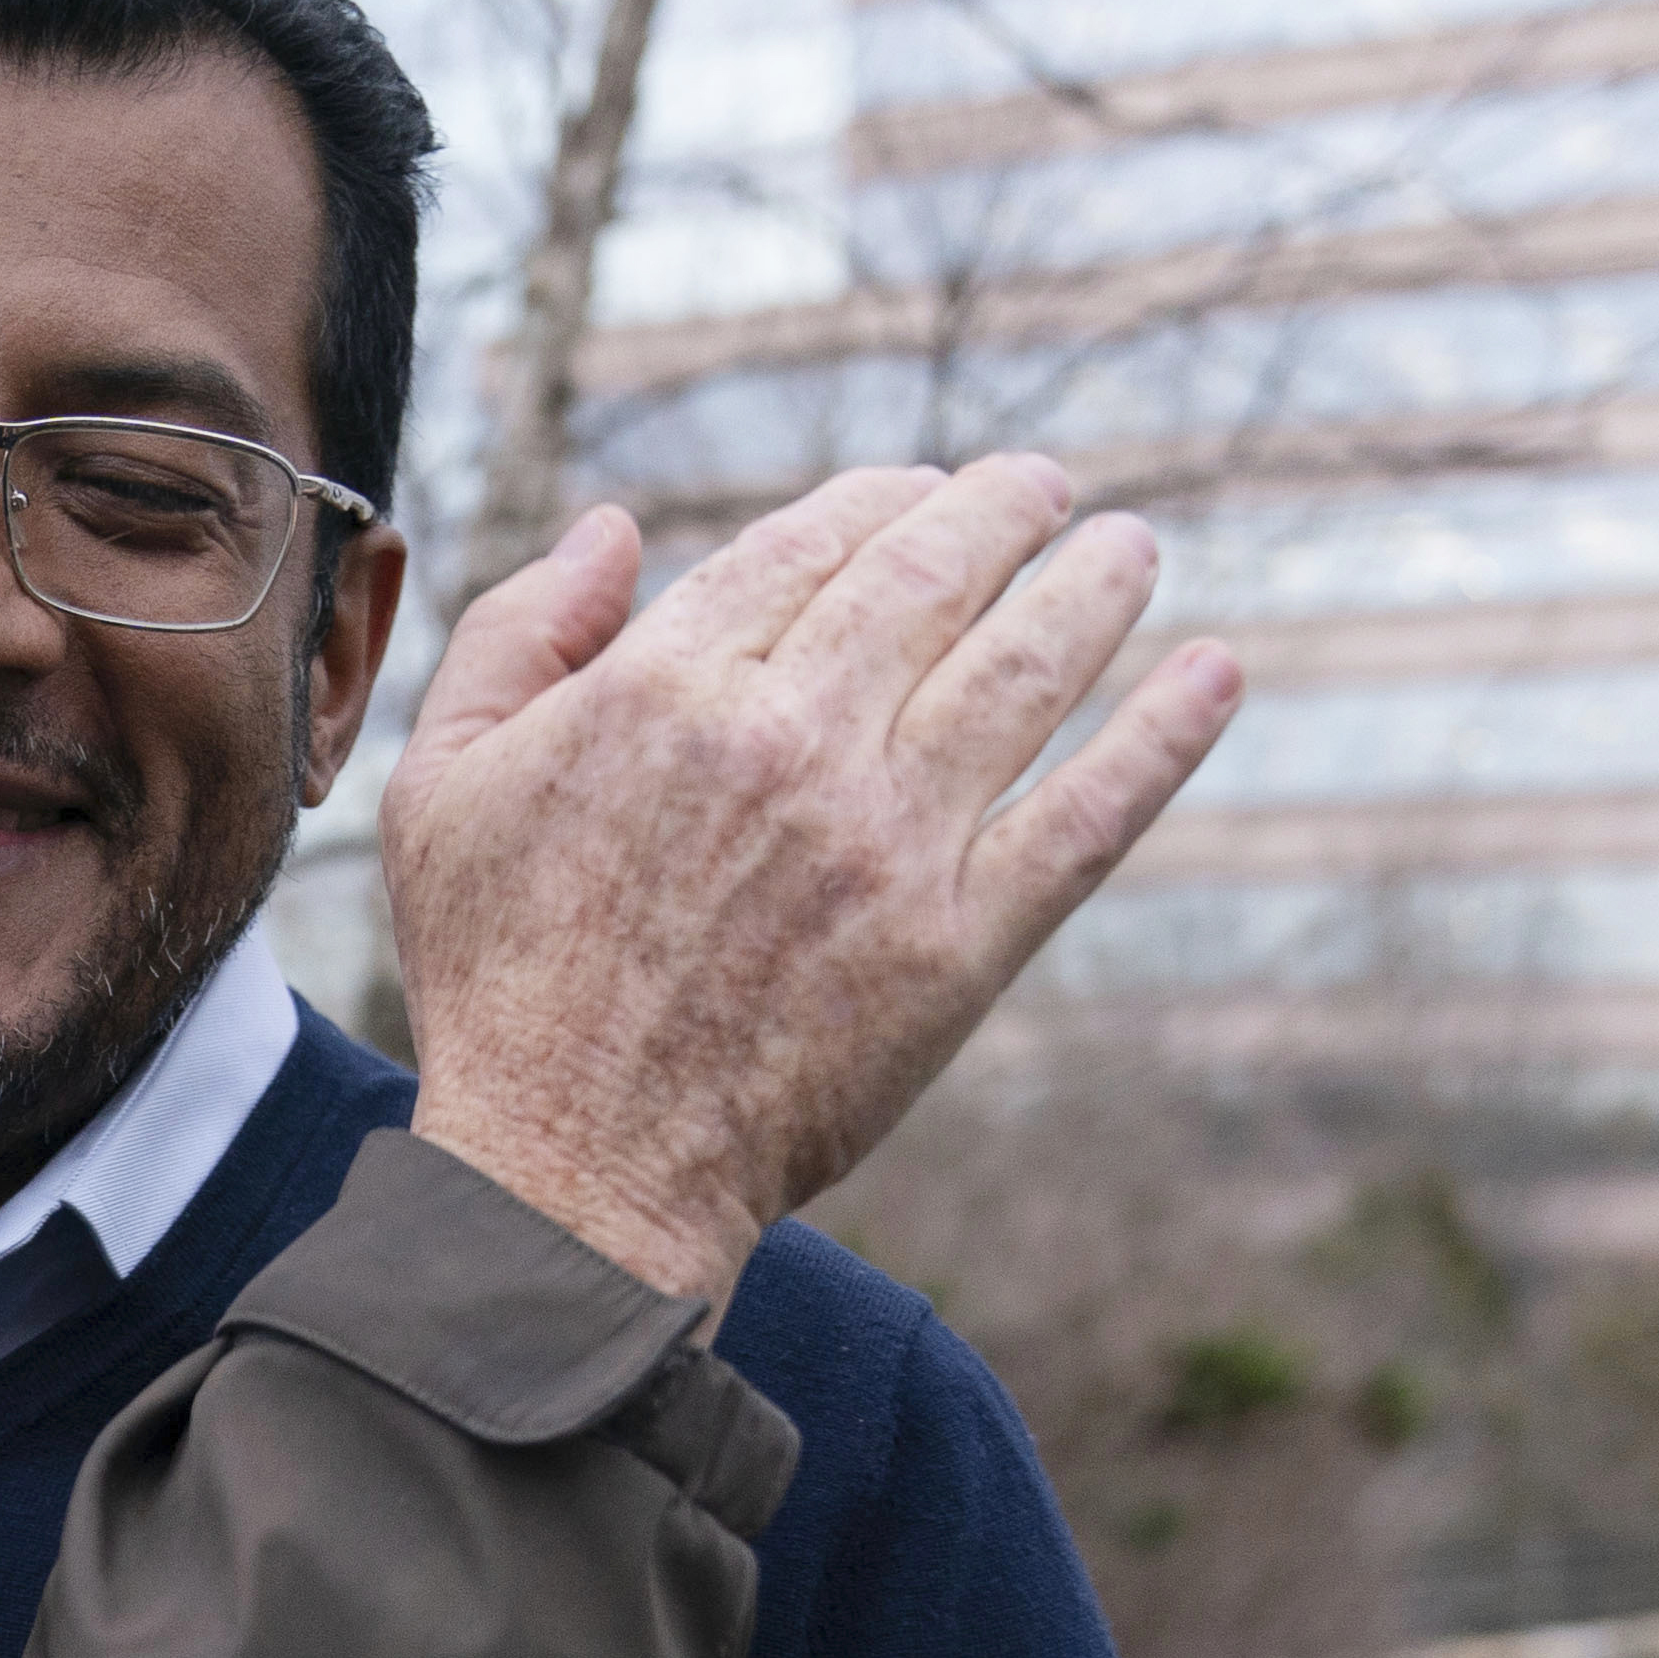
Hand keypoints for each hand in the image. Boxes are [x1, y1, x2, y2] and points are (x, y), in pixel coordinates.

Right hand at [387, 461, 1242, 1300]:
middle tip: (1047, 487)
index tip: (919, 490)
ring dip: (1097, 589)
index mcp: (666, 688)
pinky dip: (1164, 738)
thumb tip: (616, 527)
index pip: (809, 543)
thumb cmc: (499, 981)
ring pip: (1025, 668)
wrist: (574, 1171)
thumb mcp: (444, 782)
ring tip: (1133, 549)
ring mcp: (887, 841)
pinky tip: (1214, 675)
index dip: (879, 499)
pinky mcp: (959, 945)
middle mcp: (790, 741)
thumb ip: (520, 634)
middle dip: (1003, 510)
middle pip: (931, 576)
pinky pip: (1088, 815)